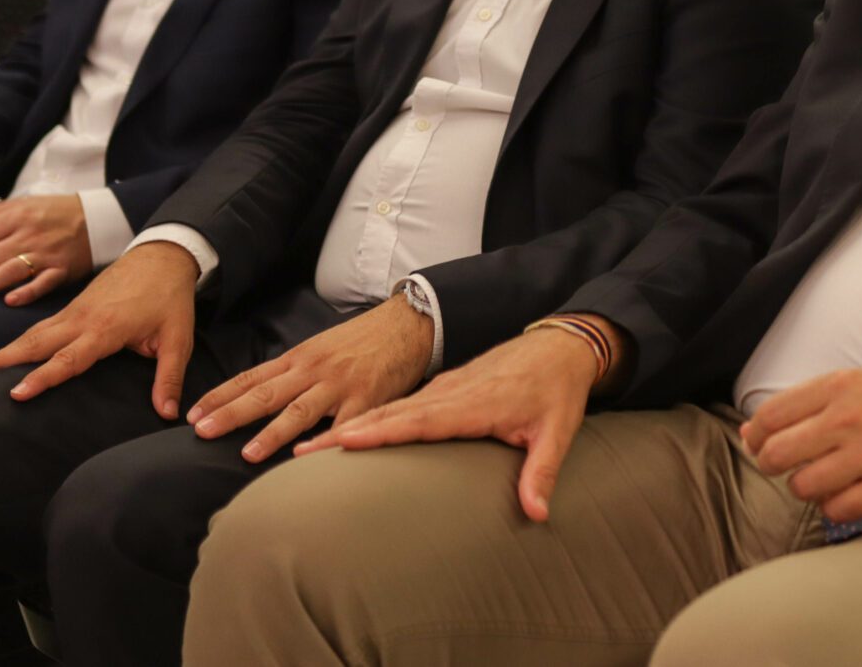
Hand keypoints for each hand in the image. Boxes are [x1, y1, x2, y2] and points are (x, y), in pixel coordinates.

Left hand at [0, 194, 92, 304]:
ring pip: (11, 270)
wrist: (100, 217)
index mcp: (16, 217)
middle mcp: (29, 235)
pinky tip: (10, 301)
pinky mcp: (63, 269)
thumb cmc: (57, 211)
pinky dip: (28, 291)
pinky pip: (44, 282)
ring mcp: (47, 253)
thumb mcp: (23, 203)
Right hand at [0, 240, 199, 417]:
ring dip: (4, 349)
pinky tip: (5, 351)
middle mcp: (82, 320)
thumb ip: (170, 376)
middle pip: (36, 343)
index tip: (16, 393)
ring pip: (34, 333)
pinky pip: (41, 326)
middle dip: (2, 358)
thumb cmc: (171, 297)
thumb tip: (169, 412)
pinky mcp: (74, 307)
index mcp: (106, 329)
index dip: (43, 377)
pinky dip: (20, 339)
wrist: (164, 255)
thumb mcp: (178, 338)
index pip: (69, 359)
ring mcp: (75, 311)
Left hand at [187, 295, 433, 463]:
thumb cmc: (364, 339)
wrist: (409, 323)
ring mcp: (339, 383)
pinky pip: (343, 424)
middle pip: (265, 393)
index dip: (220, 396)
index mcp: (299, 358)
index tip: (192, 415)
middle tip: (201, 432)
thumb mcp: (322, 349)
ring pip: (299, 411)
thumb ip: (296, 372)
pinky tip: (307, 456)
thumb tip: (265, 396)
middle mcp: (313, 369)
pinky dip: (325, 442)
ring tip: (246, 453)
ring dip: (270, 433)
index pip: (250, 377)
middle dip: (230, 414)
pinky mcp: (368, 397)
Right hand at [296, 322, 606, 522]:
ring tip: (310, 445)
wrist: (560, 347)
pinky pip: (401, 404)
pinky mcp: (444, 388)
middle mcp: (452, 392)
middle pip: (392, 414)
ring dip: (352, 425)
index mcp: (476, 402)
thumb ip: (542, 472)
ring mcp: (445, 387)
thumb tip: (538, 514)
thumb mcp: (558, 432)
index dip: (383, 431)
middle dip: (347, 432)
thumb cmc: (558, 392)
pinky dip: (371, 417)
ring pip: (391, 408)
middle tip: (302, 451)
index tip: (344, 440)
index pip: (422, 420)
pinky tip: (347, 433)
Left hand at [739, 366, 861, 524]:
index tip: (763, 443)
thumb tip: (756, 430)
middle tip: (793, 465)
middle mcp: (847, 420)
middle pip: (775, 456)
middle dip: (775, 465)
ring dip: (808, 488)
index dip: (758, 436)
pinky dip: (835, 507)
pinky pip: (837, 510)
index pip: (769, 417)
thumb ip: (809, 402)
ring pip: (802, 487)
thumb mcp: (859, 380)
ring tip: (826, 479)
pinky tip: (848, 494)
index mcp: (838, 386)